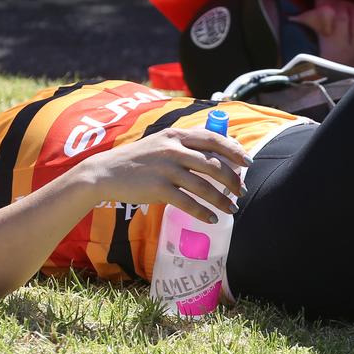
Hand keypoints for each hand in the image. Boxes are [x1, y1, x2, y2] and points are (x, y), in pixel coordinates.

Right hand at [75, 128, 250, 222]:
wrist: (105, 172)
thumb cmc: (137, 160)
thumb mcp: (161, 142)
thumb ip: (184, 145)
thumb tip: (215, 155)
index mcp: (177, 135)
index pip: (214, 138)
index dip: (235, 150)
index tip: (248, 162)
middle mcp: (173, 149)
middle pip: (214, 164)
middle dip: (233, 179)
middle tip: (242, 190)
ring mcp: (166, 169)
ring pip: (204, 186)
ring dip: (222, 199)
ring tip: (232, 208)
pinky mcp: (158, 188)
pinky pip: (188, 202)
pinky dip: (203, 212)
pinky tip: (212, 219)